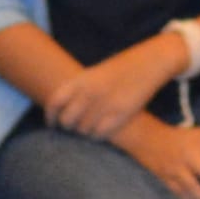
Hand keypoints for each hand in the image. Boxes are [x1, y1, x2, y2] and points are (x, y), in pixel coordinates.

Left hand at [42, 37, 172, 141]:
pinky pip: (99, 134)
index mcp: (81, 80)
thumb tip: (61, 112)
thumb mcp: (93, 74)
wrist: (148, 63)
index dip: (50, 117)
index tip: (52, 124)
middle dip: (69, 126)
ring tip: (91, 126)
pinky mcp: (121, 114)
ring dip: (84, 131)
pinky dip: (97, 135)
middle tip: (75, 126)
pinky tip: (101, 130)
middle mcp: (90, 93)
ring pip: (83, 130)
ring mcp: (105, 104)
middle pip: (67, 121)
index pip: (54, 103)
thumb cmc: (119, 69)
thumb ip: (76, 90)